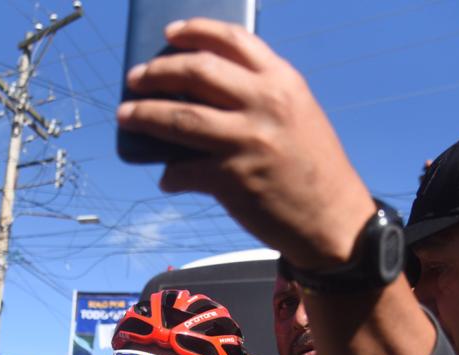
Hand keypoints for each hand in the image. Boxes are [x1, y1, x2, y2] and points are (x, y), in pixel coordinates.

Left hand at [116, 18, 373, 268]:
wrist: (332, 220)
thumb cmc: (313, 167)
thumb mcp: (296, 115)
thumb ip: (259, 96)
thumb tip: (202, 94)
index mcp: (282, 82)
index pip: (232, 41)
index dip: (195, 31)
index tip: (170, 33)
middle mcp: (264, 104)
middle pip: (196, 71)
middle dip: (157, 71)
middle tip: (135, 77)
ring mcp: (246, 140)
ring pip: (178, 117)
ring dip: (144, 114)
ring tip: (126, 114)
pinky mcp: (231, 179)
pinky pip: (183, 170)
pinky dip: (170, 174)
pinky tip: (167, 177)